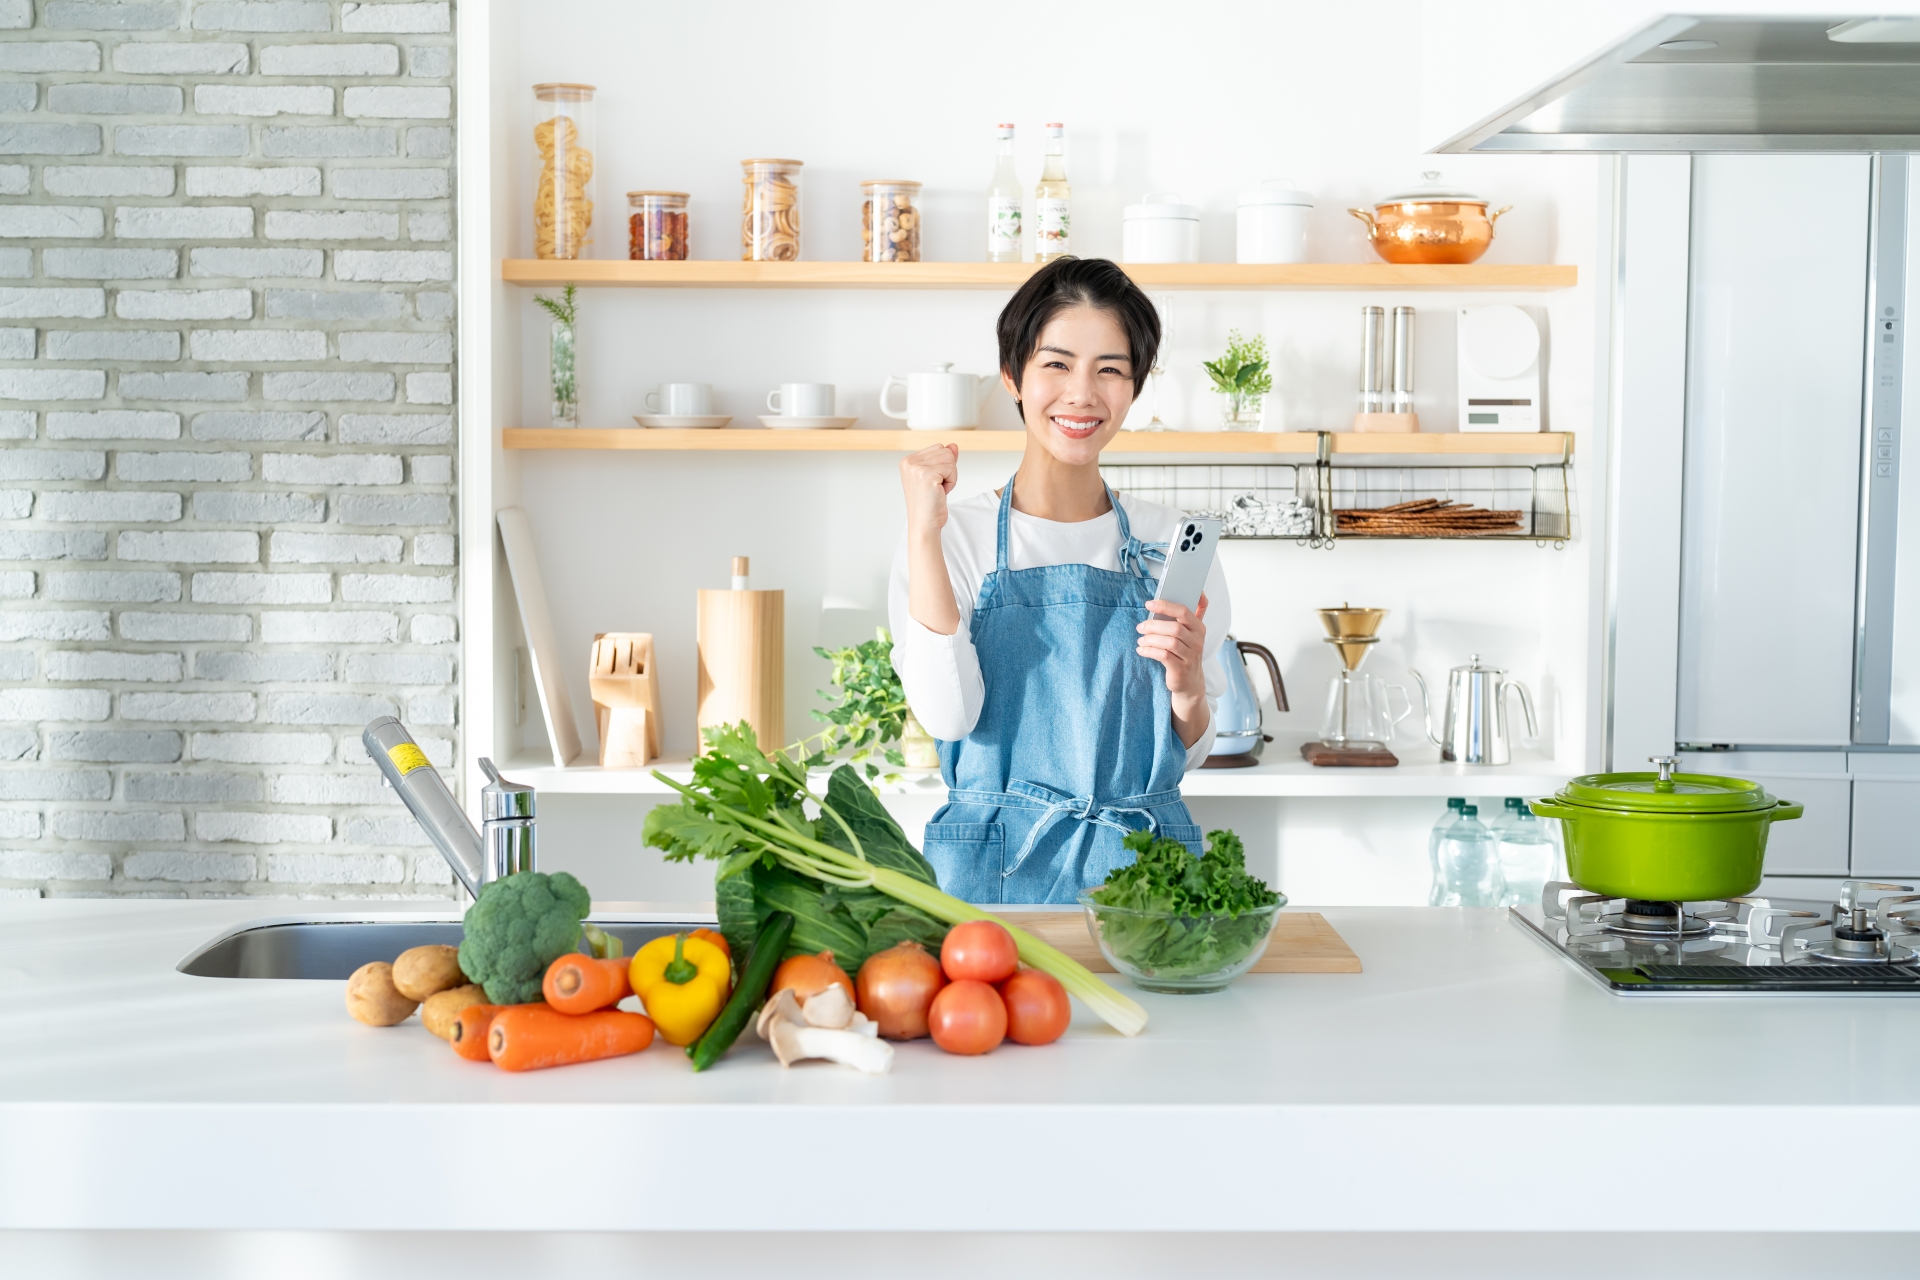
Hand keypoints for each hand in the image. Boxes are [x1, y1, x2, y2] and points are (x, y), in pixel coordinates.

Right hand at [902, 444, 960, 635]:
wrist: (925, 526)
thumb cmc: (930, 506)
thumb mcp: (937, 478)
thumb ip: (945, 459)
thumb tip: (953, 445)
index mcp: (907, 461)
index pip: (938, 447)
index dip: (943, 466)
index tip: (933, 484)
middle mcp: (909, 461)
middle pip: (945, 450)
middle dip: (948, 470)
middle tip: (936, 488)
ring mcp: (916, 467)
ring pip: (950, 458)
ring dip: (950, 476)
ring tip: (938, 491)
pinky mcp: (926, 474)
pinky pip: (952, 468)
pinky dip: (952, 482)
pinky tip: (940, 493)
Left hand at [1138, 593, 1209, 747]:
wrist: (1190, 683)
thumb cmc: (1186, 653)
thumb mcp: (1193, 633)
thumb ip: (1195, 613)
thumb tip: (1200, 593)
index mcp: (1199, 628)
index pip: (1184, 611)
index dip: (1166, 606)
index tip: (1149, 604)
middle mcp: (1197, 641)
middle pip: (1175, 627)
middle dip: (1154, 625)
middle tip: (1140, 627)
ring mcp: (1190, 656)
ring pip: (1169, 642)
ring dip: (1150, 639)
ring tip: (1141, 640)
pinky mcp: (1181, 669)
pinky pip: (1163, 656)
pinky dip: (1150, 651)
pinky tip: (1142, 650)